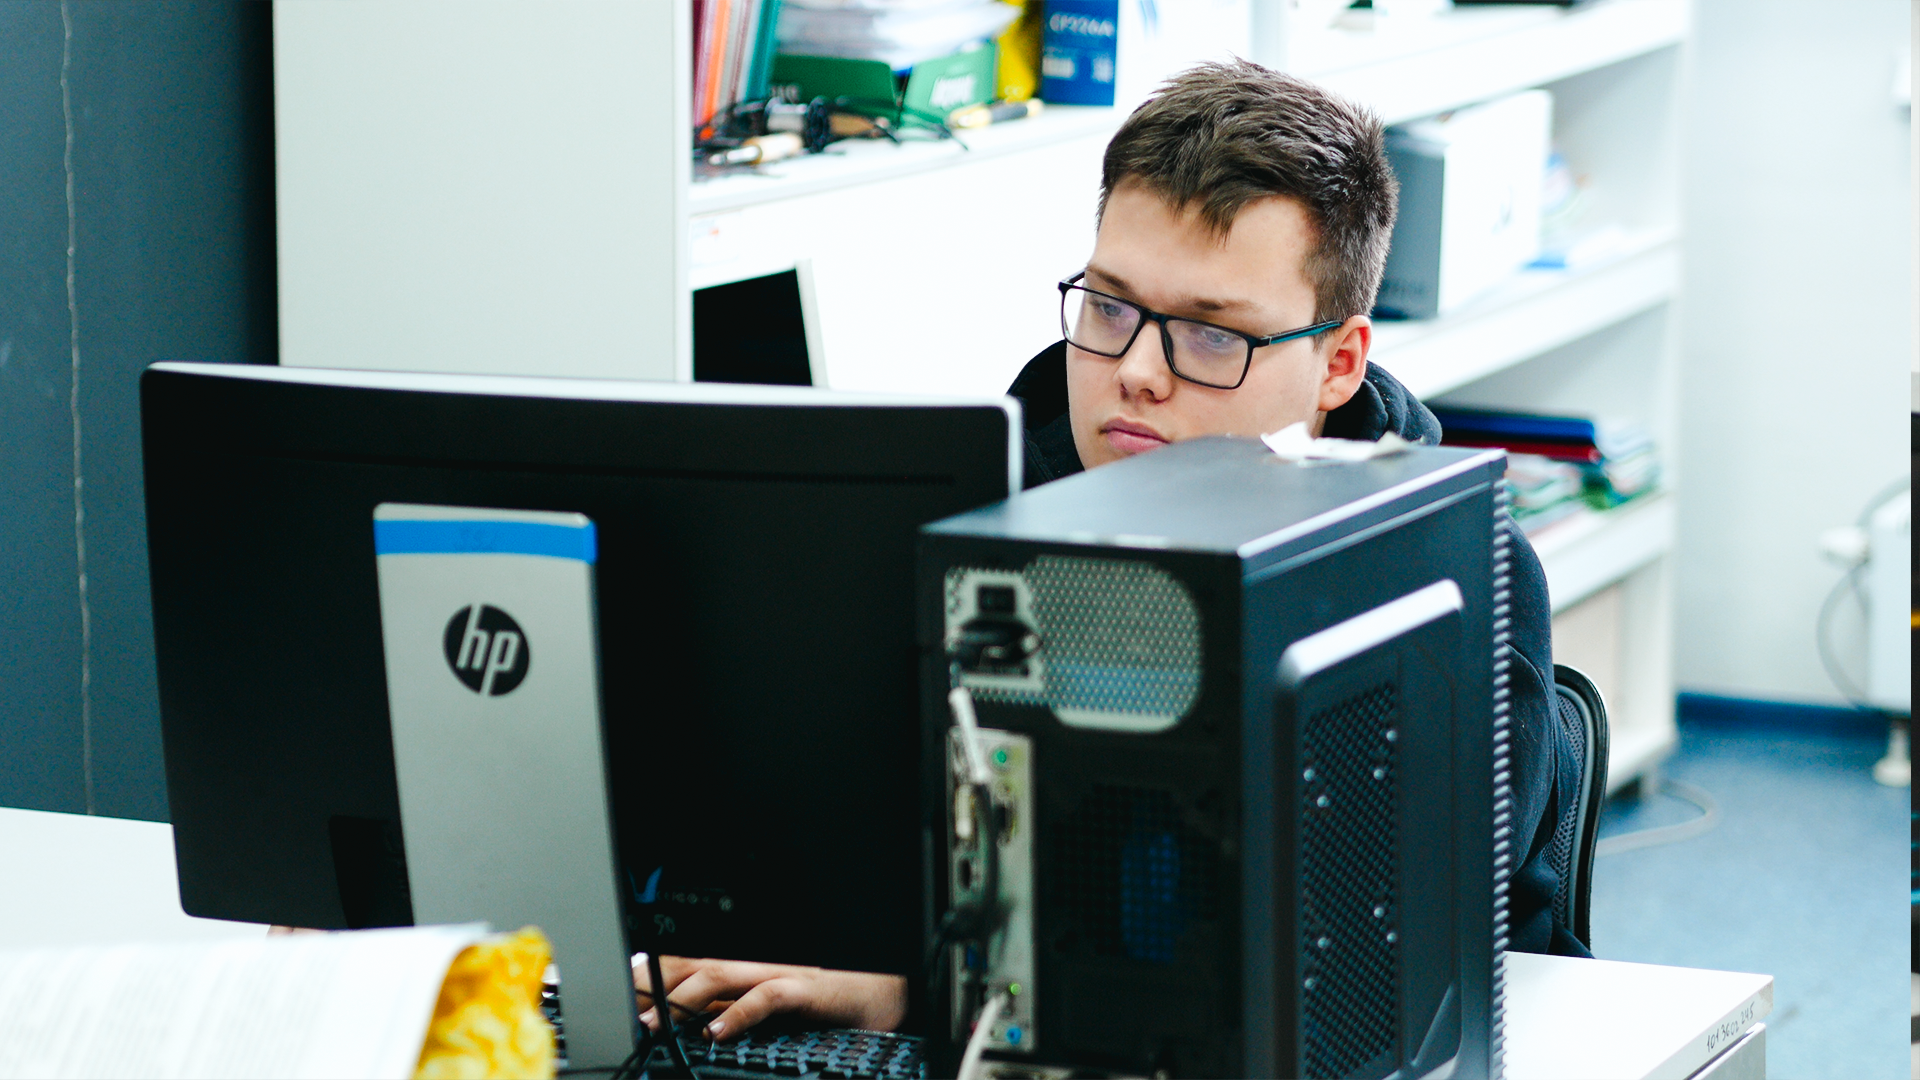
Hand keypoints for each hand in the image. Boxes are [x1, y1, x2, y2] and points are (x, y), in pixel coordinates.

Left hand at [634, 954, 906, 1041]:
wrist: (878, 994)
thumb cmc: (822, 1003)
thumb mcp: (764, 1007)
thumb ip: (727, 1011)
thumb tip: (686, 1027)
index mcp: (743, 966)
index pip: (686, 963)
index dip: (650, 974)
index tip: (619, 990)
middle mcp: (754, 964)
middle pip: (692, 965)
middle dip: (654, 985)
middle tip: (624, 1008)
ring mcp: (777, 973)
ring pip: (720, 976)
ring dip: (683, 1000)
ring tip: (656, 1023)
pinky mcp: (802, 991)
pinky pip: (765, 999)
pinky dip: (738, 1015)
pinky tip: (715, 1033)